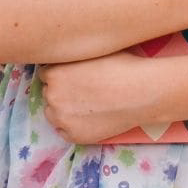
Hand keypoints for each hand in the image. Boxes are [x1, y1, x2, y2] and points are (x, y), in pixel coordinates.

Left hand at [39, 51, 157, 143]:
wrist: (141, 92)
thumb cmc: (122, 66)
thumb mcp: (91, 52)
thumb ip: (71, 58)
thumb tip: (66, 58)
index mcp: (54, 73)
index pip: (46, 74)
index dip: (62, 75)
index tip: (75, 77)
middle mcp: (52, 96)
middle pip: (49, 94)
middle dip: (62, 92)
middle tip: (83, 91)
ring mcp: (62, 118)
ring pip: (54, 113)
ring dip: (64, 110)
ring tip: (87, 105)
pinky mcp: (74, 136)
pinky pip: (64, 131)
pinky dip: (74, 126)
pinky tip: (90, 117)